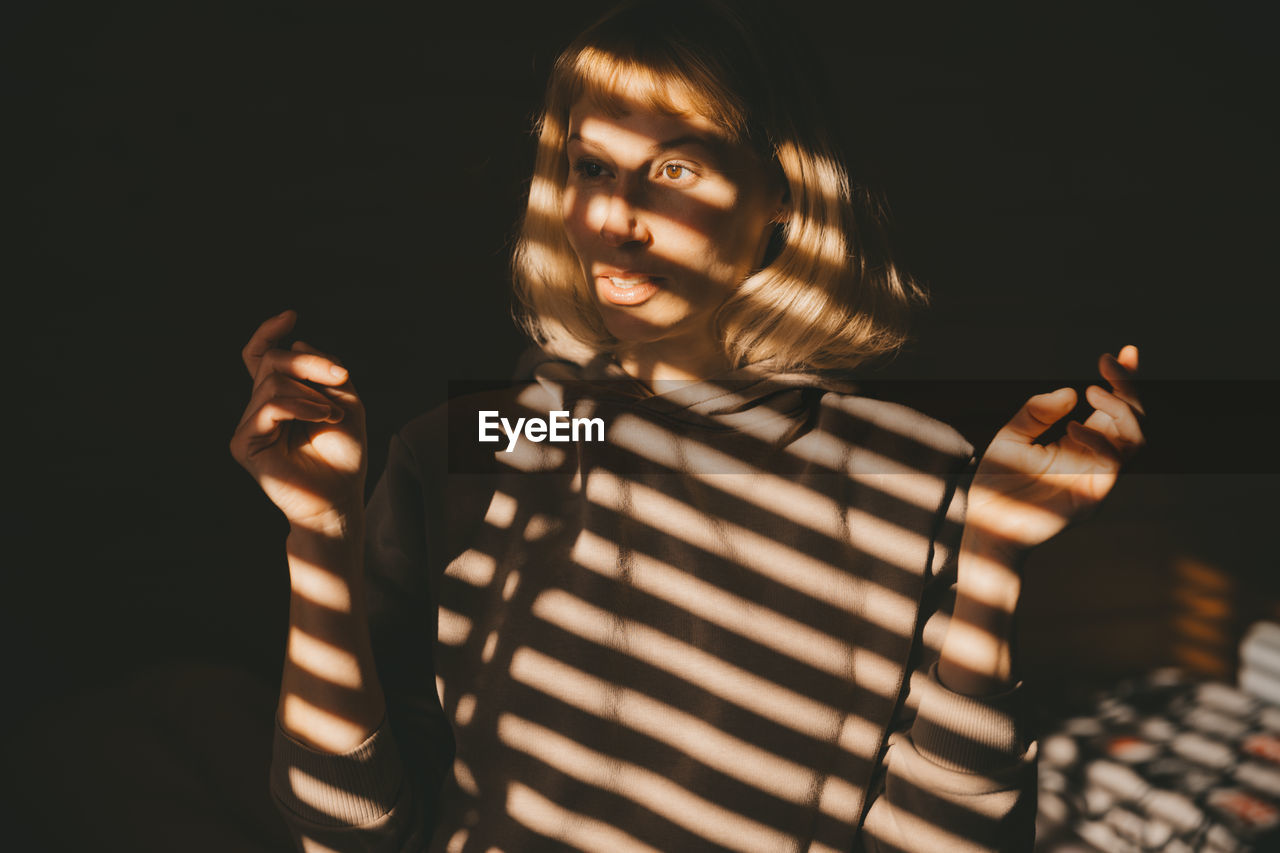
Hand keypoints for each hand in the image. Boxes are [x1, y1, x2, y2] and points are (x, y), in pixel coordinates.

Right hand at [229, 310, 366, 532]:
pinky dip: (300, 406)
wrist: (341, 495)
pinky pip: (269, 406)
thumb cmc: (343, 453)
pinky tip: (321, 418)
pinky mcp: (243, 444)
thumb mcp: (345, 401)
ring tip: (331, 415)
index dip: (268, 332)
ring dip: (310, 393)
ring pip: (271, 382)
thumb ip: (324, 371)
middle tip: (340, 377)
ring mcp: (249, 425)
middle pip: (270, 361)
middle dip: (308, 361)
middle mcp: (260, 408)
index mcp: (280, 396)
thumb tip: (293, 345)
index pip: (260, 356)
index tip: (290, 315)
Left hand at [966, 345, 1143, 557]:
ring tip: (1093, 390)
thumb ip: (1036, 413)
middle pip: (1134, 420)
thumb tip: (1070, 391)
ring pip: (1136, 439)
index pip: (1115, 409)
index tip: (1125, 351)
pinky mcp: (1092, 497)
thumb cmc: (997, 484)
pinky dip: (1098, 439)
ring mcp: (1098, 478)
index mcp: (1081, 443)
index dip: (1126, 381)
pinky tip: (1073, 427)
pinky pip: (1112, 463)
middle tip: (1110, 364)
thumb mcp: (1011, 437)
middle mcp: (1096, 459)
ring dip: (1121, 410)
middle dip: (1129, 388)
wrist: (985, 525)